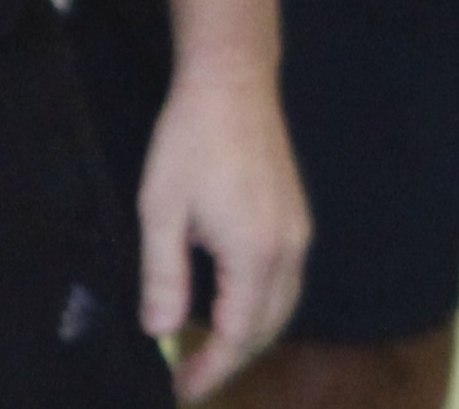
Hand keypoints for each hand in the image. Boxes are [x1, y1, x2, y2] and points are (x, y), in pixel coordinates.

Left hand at [138, 59, 311, 398]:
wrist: (232, 81)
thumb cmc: (190, 140)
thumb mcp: (161, 209)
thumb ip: (163, 276)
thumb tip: (162, 332)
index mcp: (254, 253)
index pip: (238, 335)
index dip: (211, 368)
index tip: (182, 388)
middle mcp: (287, 249)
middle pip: (267, 328)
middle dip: (231, 358)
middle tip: (190, 374)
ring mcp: (297, 232)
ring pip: (282, 307)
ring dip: (248, 334)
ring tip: (207, 347)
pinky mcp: (296, 217)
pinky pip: (285, 281)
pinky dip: (260, 306)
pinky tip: (229, 302)